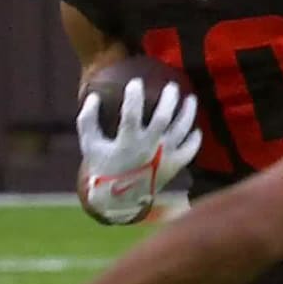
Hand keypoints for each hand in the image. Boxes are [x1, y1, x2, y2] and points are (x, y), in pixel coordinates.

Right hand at [77, 79, 200, 223]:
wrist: (119, 200)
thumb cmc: (104, 167)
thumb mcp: (89, 144)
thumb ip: (87, 119)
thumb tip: (92, 95)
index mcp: (127, 143)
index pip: (131, 114)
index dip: (134, 96)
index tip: (135, 82)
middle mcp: (148, 149)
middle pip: (164, 118)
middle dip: (169, 99)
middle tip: (171, 86)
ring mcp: (164, 158)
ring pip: (182, 130)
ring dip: (188, 112)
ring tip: (190, 99)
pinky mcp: (174, 167)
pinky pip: (190, 150)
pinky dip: (195, 139)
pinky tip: (194, 128)